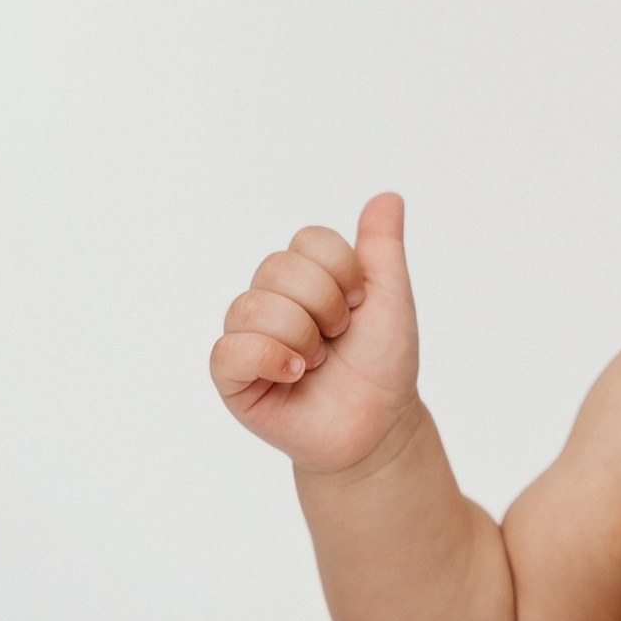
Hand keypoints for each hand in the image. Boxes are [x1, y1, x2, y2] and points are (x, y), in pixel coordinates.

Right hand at [212, 192, 422, 474]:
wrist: (378, 424)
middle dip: (324, 305)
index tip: (360, 303)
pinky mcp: (232, 378)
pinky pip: (229, 350)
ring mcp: (248, 336)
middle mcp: (270, 298)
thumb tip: (387, 196)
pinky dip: (269, 357)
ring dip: (301, 335)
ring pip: (253, 306)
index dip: (343, 270)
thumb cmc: (382, 363)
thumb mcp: (391, 299)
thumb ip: (382, 247)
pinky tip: (296, 374)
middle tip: (339, 337)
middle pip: (278, 267)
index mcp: (305, 275)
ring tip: (318, 361)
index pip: (309, 239)